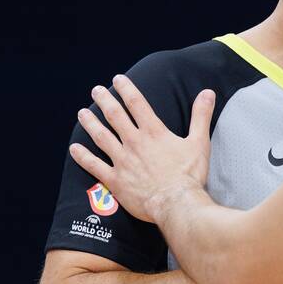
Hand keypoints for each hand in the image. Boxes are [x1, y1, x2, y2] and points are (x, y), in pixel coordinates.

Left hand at [69, 74, 216, 224]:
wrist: (177, 203)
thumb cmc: (190, 175)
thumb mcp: (200, 142)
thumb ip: (201, 116)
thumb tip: (208, 93)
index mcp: (153, 132)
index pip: (137, 103)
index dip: (126, 89)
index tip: (117, 79)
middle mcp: (134, 142)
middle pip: (114, 116)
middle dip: (104, 100)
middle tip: (96, 90)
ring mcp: (122, 161)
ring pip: (101, 136)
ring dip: (90, 123)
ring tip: (82, 113)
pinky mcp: (115, 180)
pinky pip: (94, 165)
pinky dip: (83, 156)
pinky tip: (74, 148)